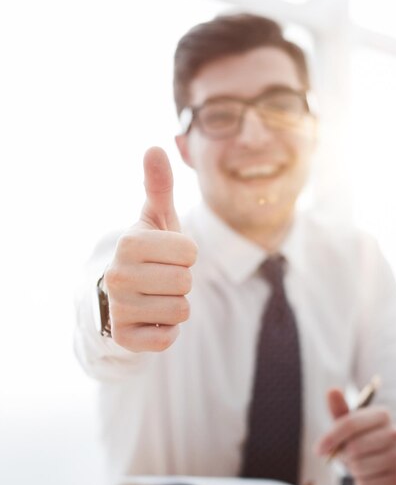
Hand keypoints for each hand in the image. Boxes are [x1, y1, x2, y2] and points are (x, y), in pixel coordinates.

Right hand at [103, 146, 197, 351]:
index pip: (190, 252)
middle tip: (160, 279)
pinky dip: (166, 330)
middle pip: (186, 282)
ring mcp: (118, 309)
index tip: (166, 256)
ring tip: (154, 298)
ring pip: (180, 310)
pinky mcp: (124, 338)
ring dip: (175, 306)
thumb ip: (159, 186)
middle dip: (180, 281)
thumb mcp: (154, 219)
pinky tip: (150, 319)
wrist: (116, 296)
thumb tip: (156, 147)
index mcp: (129, 243)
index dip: (186, 255)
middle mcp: (118, 275)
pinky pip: (167, 338)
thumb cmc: (146, 253)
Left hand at [315, 388, 395, 484]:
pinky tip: (369, 474)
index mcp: (382, 415)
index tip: (318, 449)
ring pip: (359, 467)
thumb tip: (332, 390)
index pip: (350, 424)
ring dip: (352, 469)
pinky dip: (361, 482)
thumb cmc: (365, 439)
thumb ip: (340, 409)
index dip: (331, 437)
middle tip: (347, 454)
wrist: (391, 462)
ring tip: (360, 463)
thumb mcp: (351, 423)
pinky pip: (367, 484)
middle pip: (354, 447)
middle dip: (344, 454)